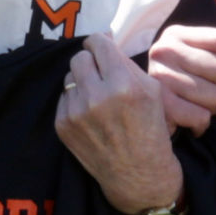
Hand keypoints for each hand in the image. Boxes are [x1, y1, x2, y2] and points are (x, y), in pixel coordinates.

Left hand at [57, 32, 182, 214]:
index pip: (97, 44)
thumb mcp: (152, 91)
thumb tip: (104, 40)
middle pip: (79, 58)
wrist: (138, 174)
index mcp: (123, 84)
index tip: (99, 47)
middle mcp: (97, 96)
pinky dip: (75, 101)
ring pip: (69, 77)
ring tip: (96, 98)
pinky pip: (63, 98)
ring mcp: (76, 112)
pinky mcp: (62, 126)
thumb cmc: (150, 129)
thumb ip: (126, 63)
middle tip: (99, 73)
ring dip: (81, 82)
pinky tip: (90, 115)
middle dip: (90, 62)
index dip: (98, 42)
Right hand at [147, 24, 215, 133]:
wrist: (139, 110)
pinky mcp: (158, 104)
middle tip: (214, 99)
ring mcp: (159, 76)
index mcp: (176, 34)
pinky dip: (202, 124)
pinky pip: (201, 116)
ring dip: (215, 109)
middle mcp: (164, 50)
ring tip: (201, 109)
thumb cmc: (179, 83)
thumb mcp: (195, 59)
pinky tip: (192, 123)